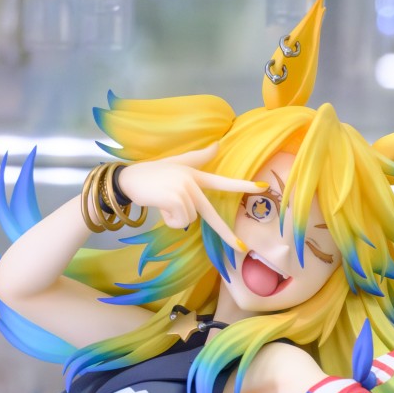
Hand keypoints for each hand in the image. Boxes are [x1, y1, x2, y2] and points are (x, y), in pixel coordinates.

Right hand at [115, 148, 261, 255]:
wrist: (130, 178)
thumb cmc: (152, 174)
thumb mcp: (177, 164)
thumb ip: (198, 157)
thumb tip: (218, 144)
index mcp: (196, 175)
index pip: (223, 182)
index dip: (243, 185)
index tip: (263, 187)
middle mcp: (193, 182)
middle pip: (212, 214)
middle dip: (227, 234)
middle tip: (242, 248)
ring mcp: (185, 189)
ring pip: (189, 220)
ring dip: (174, 218)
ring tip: (163, 204)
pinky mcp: (176, 198)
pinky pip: (179, 222)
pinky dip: (168, 220)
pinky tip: (160, 206)